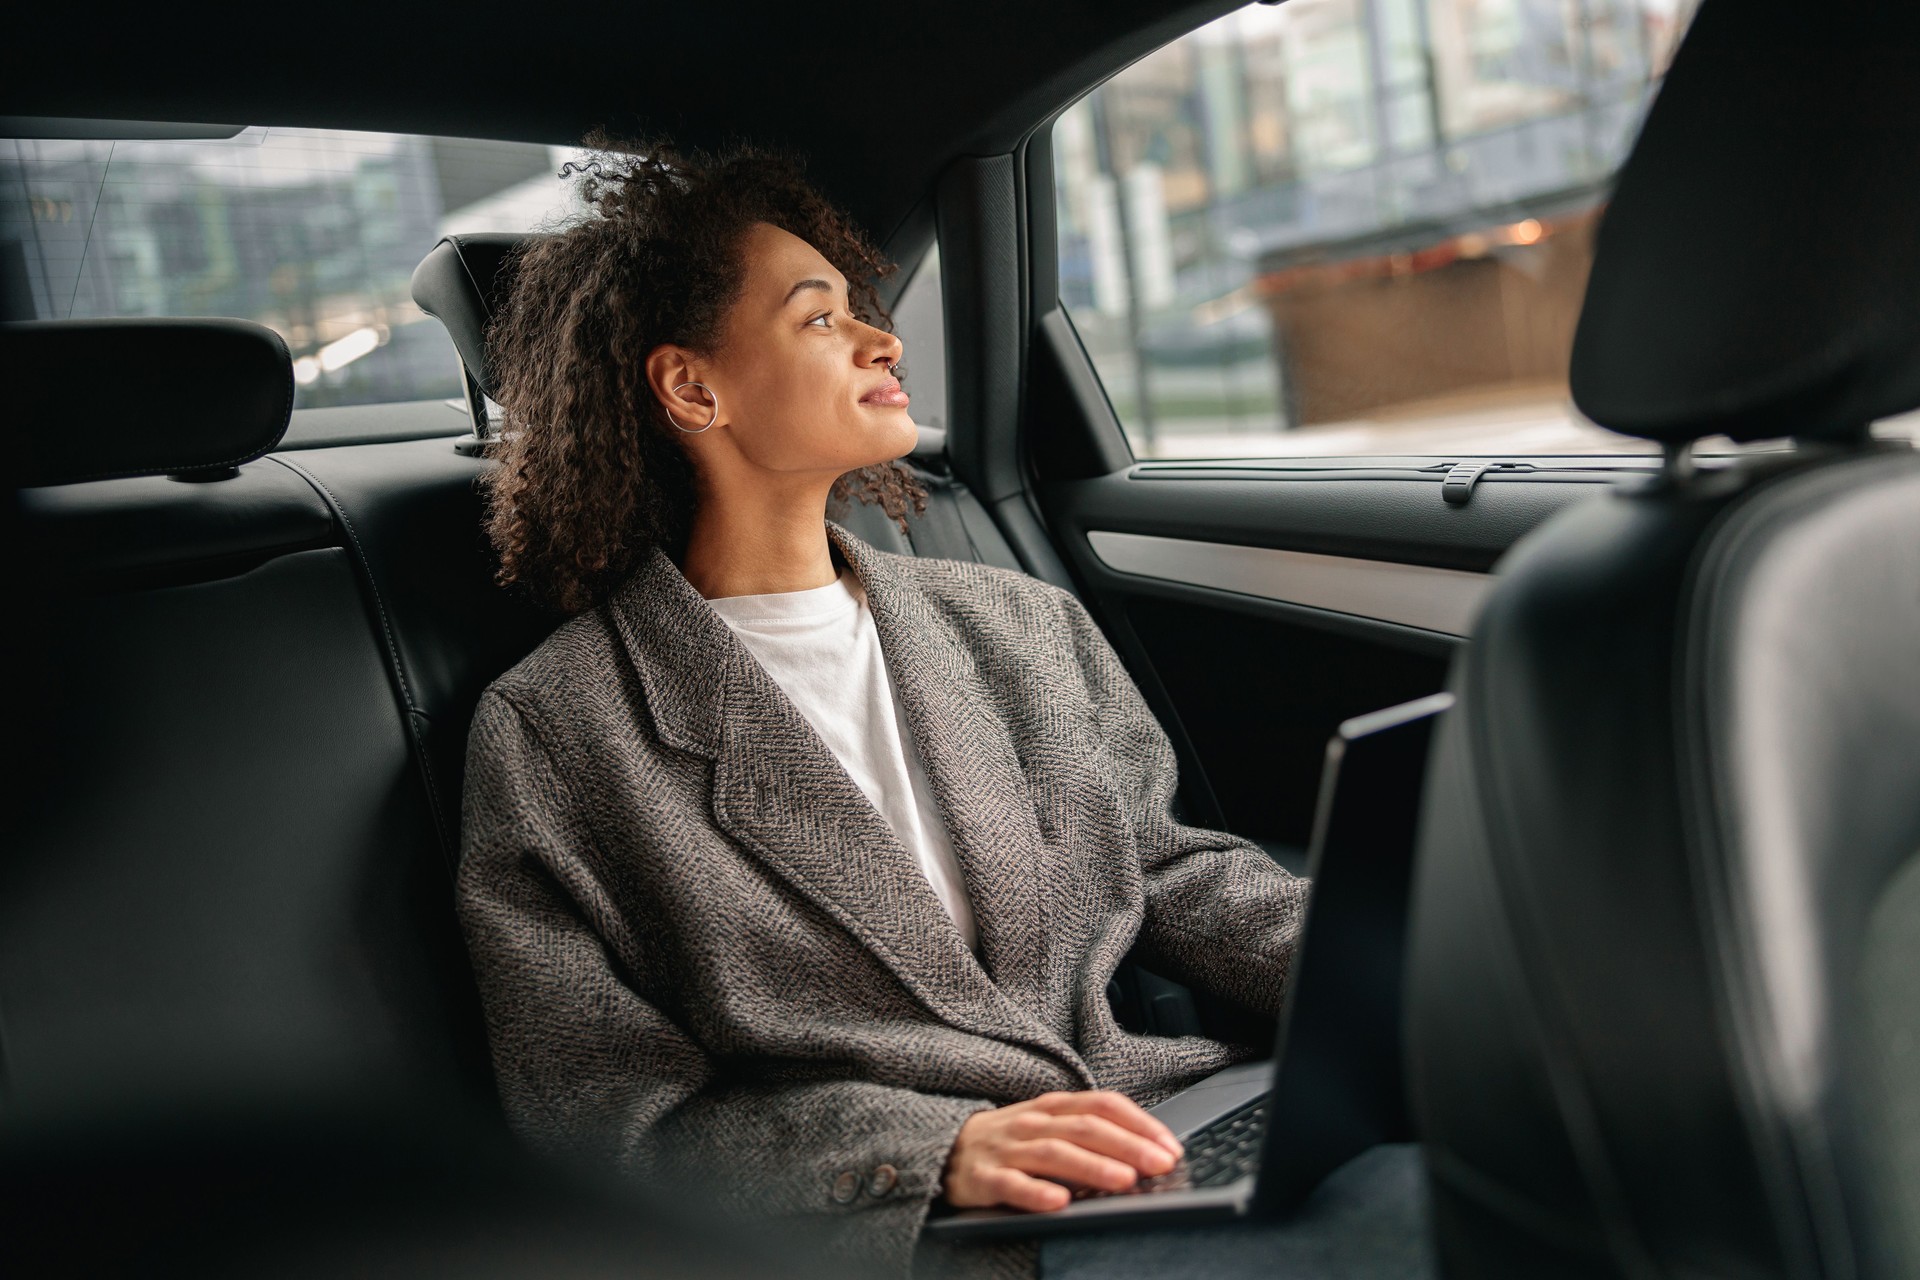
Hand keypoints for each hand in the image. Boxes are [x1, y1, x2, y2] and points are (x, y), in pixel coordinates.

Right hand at [941, 1090, 1183, 1212]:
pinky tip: (1060, 1202)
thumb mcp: (1048, 1127)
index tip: (1170, 1146)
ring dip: (1092, 1166)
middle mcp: (1031, 1123)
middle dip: (1128, 1145)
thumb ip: (1088, 1135)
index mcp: (1052, 1108)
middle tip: (1161, 1164)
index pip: (1102, 1106)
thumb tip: (1144, 1155)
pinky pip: (1011, 1185)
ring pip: (1054, 1153)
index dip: (1139, 1124)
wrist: (944, 1149)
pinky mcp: (983, 1178)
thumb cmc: (1009, 1142)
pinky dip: (1037, 1193)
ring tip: (1124, 1180)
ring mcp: (1006, 1149)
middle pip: (1085, 1128)